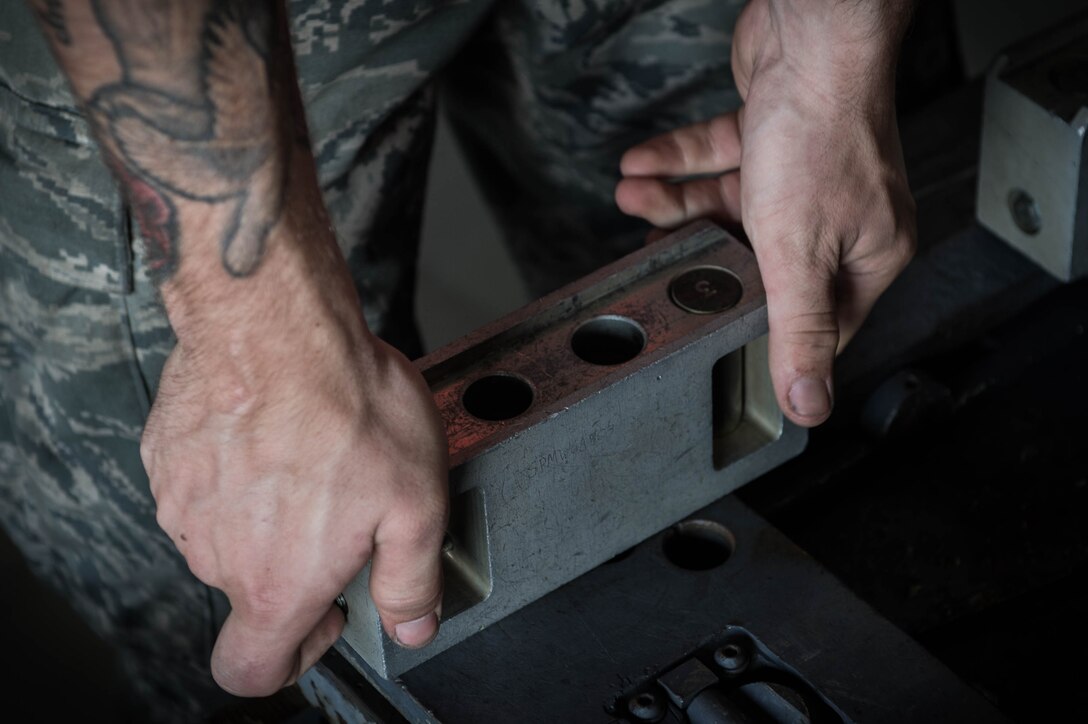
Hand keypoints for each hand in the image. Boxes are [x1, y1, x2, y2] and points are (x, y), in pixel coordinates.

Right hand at [142, 271, 448, 695]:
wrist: (277, 326)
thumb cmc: (347, 408)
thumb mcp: (416, 505)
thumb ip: (412, 581)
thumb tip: (413, 625)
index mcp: (277, 582)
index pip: (252, 671)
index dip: (294, 658)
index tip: (327, 613)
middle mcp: (218, 555)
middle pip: (252, 589)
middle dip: (298, 558)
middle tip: (342, 500)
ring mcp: (183, 505)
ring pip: (229, 532)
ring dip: (267, 511)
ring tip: (314, 454)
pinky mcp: (167, 458)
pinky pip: (207, 484)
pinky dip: (237, 471)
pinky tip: (276, 430)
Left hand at [616, 0, 915, 425]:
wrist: (813, 35)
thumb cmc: (823, 134)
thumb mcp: (801, 252)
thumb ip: (799, 330)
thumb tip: (812, 406)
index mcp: (866, 255)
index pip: (816, 322)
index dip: (766, 335)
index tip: (718, 343)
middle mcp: (842, 218)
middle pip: (761, 263)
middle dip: (700, 258)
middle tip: (656, 262)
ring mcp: (805, 176)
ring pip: (731, 208)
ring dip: (675, 204)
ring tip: (635, 200)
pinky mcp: (773, 136)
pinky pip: (719, 161)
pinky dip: (678, 164)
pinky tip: (641, 167)